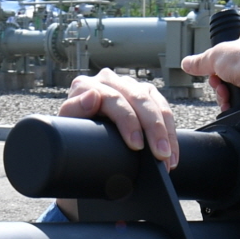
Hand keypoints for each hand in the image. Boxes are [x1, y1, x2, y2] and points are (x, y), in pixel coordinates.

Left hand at [59, 68, 177, 169]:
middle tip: (160, 156)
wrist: (78, 143)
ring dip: (166, 132)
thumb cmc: (71, 136)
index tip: (136, 145)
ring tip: (168, 158)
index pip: (113, 99)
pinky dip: (170, 132)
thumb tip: (93, 96)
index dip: (128, 121)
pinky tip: (172, 151)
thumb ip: (74, 109)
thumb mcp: (67, 126)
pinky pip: (163, 108)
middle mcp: (108, 80)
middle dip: (154, 129)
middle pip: (139, 99)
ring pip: (155, 103)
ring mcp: (129, 85)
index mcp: (86, 85)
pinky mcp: (145, 93)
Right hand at [179, 19, 239, 110]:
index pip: (235, 43)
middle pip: (237, 66)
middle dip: (223, 79)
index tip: (214, 68)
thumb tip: (187, 63)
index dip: (222, 58)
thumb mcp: (216, 56)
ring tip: (226, 96)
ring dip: (229, 91)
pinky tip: (235, 104)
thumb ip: (201, 61)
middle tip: (218, 84)